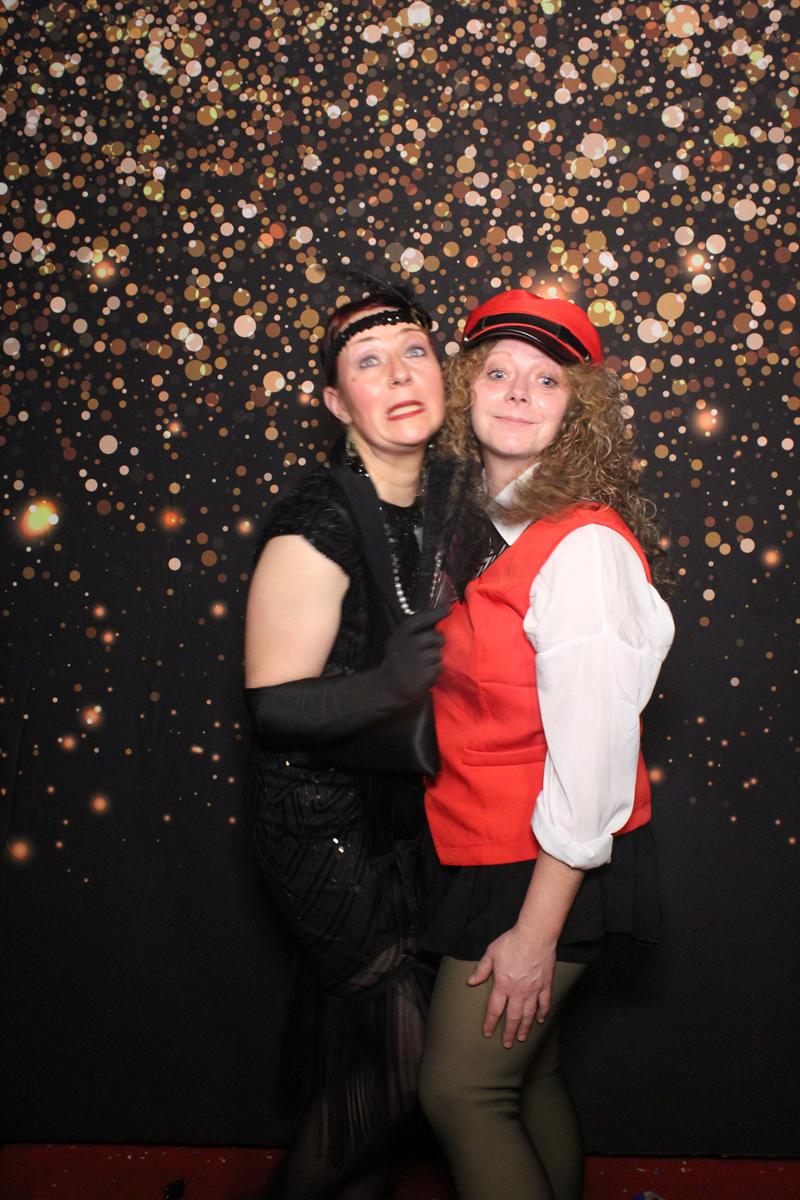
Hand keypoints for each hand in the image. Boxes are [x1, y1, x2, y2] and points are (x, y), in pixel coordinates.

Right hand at [382, 606, 447, 700]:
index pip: (422, 618)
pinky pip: (439, 667)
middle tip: (429, 649)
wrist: (389, 686)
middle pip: (436, 637)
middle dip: (437, 643)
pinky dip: (434, 671)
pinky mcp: (425, 673)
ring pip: (438, 653)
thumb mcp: (399, 641)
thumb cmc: (398, 660)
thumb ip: (415, 631)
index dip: (436, 613)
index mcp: (402, 633)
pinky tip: (423, 673)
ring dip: (434, 659)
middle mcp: (410, 643)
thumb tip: (437, 615)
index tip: (447, 609)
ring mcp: (418, 659)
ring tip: (422, 665)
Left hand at [467, 925, 556, 1048]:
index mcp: (503, 985)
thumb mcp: (491, 953)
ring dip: (525, 1028)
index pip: (495, 1009)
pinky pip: (545, 1003)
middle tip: (507, 1044)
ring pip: (529, 1014)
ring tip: (522, 1038)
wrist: (535, 935)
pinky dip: (543, 1013)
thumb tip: (471, 981)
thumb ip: (482, 969)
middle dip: (509, 1032)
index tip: (488, 1033)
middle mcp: (518, 992)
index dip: (490, 1023)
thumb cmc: (512, 941)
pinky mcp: (545, 985)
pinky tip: (541, 1021)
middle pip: (513, 1017)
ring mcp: (533, 990)